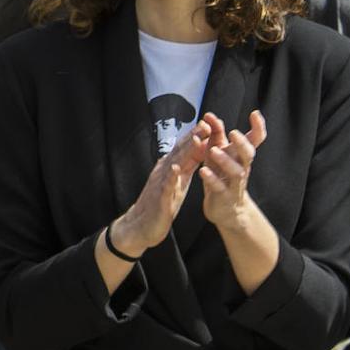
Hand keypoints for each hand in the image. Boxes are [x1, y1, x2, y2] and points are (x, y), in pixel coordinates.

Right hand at [108, 120, 209, 256]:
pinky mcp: (159, 199)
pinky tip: (176, 169)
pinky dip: (171, 177)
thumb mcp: (176, 184)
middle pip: (180, 152)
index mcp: (171, 169)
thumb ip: (185, 168)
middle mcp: (164, 172)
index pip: (184, 150)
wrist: (140, 225)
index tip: (210, 124)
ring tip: (196, 140)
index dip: (196, 137)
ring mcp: (160, 184)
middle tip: (206, 123)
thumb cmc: (160, 204)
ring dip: (184, 152)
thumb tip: (197, 153)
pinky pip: (165, 187)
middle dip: (193, 138)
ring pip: (174, 164)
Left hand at [200, 111, 266, 231]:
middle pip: (248, 155)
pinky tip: (203, 171)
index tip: (255, 113)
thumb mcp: (217, 153)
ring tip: (214, 150)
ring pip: (236, 172)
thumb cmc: (221, 175)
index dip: (258, 127)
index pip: (255, 140)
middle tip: (234, 133)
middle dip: (242, 143)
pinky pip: (219, 187)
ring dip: (225, 160)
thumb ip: (215, 135)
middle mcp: (242, 168)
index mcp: (241, 156)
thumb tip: (210, 115)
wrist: (226, 209)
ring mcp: (234, 183)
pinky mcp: (224, 196)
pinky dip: (211, 179)